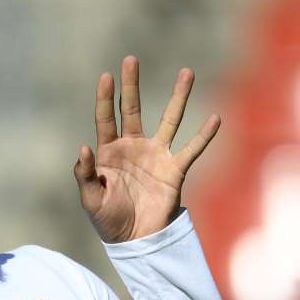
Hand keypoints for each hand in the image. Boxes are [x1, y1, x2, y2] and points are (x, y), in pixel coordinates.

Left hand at [73, 55, 219, 242]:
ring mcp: (156, 155)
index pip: (106, 118)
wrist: (135, 240)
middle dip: (131, 85)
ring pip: (169, 120)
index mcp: (109, 152)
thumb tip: (84, 147)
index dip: (105, 98)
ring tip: (187, 72)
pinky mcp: (175, 169)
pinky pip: (192, 149)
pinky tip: (215, 118)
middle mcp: (133, 147)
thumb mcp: (90, 199)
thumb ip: (85, 174)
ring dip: (178, 97)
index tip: (105, 75)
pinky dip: (204, 135)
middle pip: (133, 109)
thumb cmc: (108, 220)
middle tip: (131, 59)